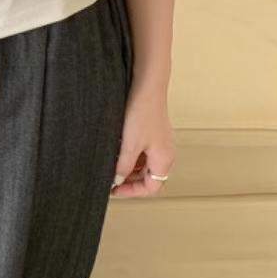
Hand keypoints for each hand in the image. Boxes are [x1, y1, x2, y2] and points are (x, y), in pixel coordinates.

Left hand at [110, 78, 174, 198]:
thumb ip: (123, 166)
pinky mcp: (153, 133)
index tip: (114, 190)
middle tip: (111, 178)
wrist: (147, 85)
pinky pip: (143, 151)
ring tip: (111, 163)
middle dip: (129, 180)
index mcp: (164, 160)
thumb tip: (118, 180)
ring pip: (144, 165)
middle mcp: (165, 153)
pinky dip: (130, 155)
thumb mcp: (129, 145)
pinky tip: (117, 149)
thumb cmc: (142, 112)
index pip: (151, 188)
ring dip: (128, 167)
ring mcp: (160, 143)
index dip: (132, 192)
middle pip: (148, 177)